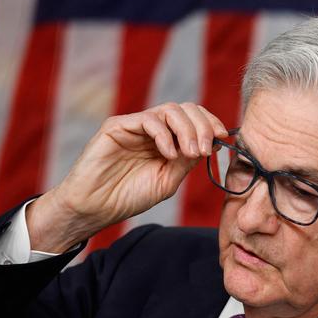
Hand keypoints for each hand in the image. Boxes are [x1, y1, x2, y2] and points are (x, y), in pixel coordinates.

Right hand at [26, 102, 227, 251]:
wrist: (95, 207)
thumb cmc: (128, 196)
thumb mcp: (167, 181)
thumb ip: (187, 161)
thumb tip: (210, 143)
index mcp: (166, 140)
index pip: (193, 119)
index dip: (210, 124)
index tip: (222, 138)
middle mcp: (152, 129)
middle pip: (185, 109)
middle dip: (202, 126)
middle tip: (206, 149)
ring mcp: (134, 126)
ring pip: (169, 110)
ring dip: (187, 130)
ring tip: (190, 153)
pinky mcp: (117, 126)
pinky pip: (147, 120)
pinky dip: (164, 134)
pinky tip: (168, 153)